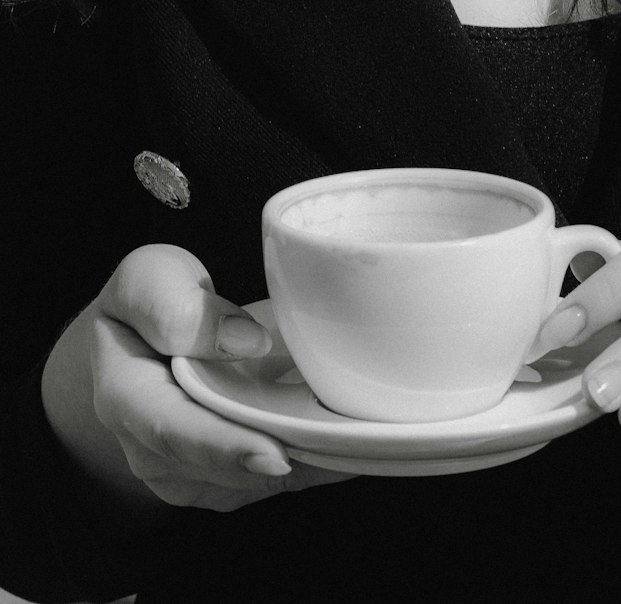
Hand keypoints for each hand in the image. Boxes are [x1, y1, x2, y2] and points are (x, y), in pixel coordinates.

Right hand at [42, 244, 352, 511]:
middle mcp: (151, 452)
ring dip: (304, 463)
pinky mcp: (226, 480)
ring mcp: (190, 474)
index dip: (224, 446)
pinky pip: (273, 480)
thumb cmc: (151, 303)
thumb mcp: (149, 279)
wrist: (145, 342)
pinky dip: (314, 463)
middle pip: (221, 468)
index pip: (171, 431)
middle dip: (281, 460)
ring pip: (254, 482)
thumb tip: (243, 341)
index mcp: (124, 397)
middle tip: (340, 449)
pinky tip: (351, 440)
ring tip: (356, 438)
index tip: (274, 452)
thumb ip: (174, 304)